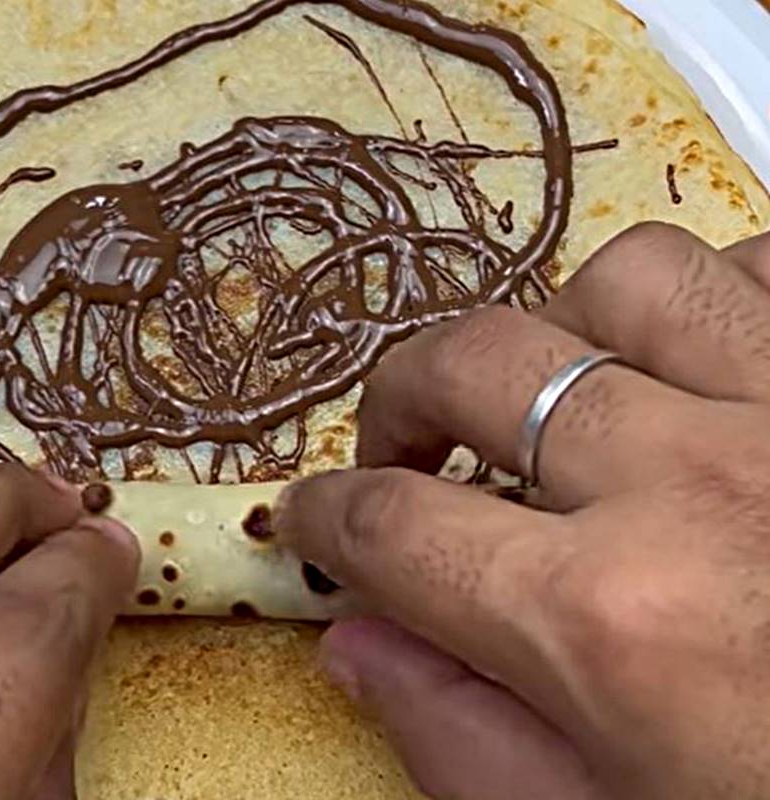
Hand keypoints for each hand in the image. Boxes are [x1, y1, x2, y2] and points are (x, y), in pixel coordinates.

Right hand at [277, 223, 769, 799]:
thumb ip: (466, 740)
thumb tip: (358, 646)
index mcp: (616, 626)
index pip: (392, 525)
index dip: (321, 512)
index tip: (309, 514)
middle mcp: (706, 489)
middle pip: (477, 362)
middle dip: (402, 398)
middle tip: (408, 450)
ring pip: (626, 281)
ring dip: (567, 337)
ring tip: (568, 403)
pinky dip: (720, 305)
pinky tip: (711, 378)